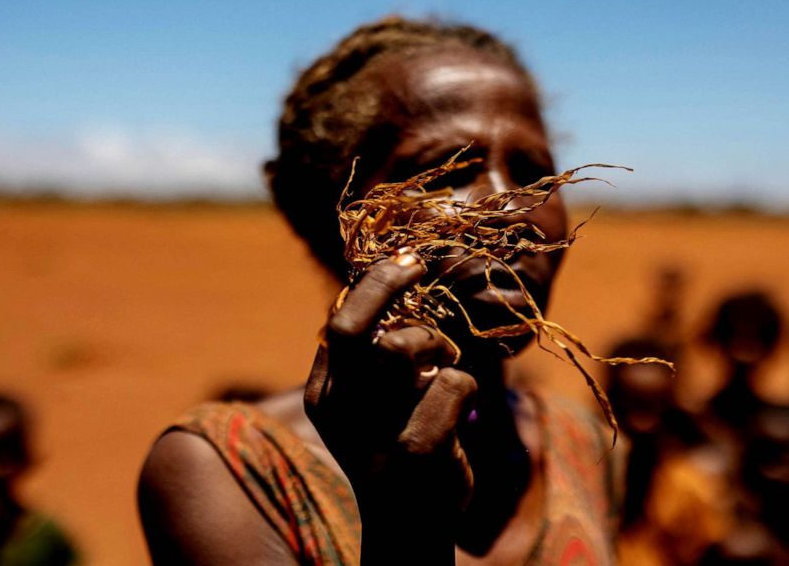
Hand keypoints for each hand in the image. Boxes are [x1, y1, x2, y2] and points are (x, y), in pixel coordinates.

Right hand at [304, 251, 476, 563]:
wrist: (407, 526)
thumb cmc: (393, 448)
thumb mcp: (367, 404)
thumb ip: (369, 357)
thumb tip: (385, 283)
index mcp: (324, 394)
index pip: (339, 322)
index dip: (373, 283)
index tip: (405, 262)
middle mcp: (340, 410)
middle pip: (358, 328)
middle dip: (389, 284)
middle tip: (416, 268)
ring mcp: (374, 432)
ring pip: (402, 348)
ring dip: (436, 344)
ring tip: (445, 361)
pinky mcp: (414, 452)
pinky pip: (451, 385)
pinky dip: (464, 384)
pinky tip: (461, 403)